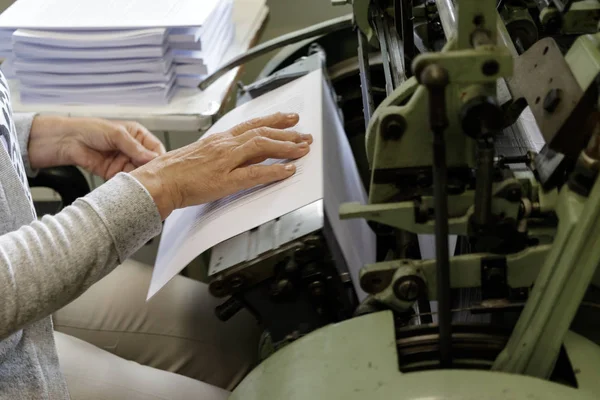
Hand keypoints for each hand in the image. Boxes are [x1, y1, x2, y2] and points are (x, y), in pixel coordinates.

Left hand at [28, 116, 164, 178]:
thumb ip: (135, 147)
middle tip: (153, 177)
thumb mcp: (117, 134)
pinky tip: (130, 184)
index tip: (162, 167)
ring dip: (139, 178)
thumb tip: (152, 158)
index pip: (155, 148)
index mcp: (137, 135)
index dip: (159, 158)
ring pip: (138, 173)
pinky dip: (128, 183)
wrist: (68, 140)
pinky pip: (126, 180)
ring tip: (141, 181)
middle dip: (150, 170)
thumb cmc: (90, 129)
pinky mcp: (114, 173)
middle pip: (148, 163)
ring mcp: (124, 162)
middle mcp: (133, 149)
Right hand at [131, 112, 311, 219]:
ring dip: (286, 146)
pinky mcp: (224, 179)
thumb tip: (243, 156)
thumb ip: (223, 154)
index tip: (289, 119)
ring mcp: (225, 161)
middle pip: (261, 132)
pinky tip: (288, 170)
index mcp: (219, 140)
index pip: (251, 125)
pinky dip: (274, 170)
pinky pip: (255, 172)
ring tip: (303, 148)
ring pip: (261, 146)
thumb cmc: (174, 172)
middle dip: (287, 132)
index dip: (273, 121)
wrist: (157, 181)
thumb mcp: (202, 156)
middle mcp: (224, 145)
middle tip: (305, 133)